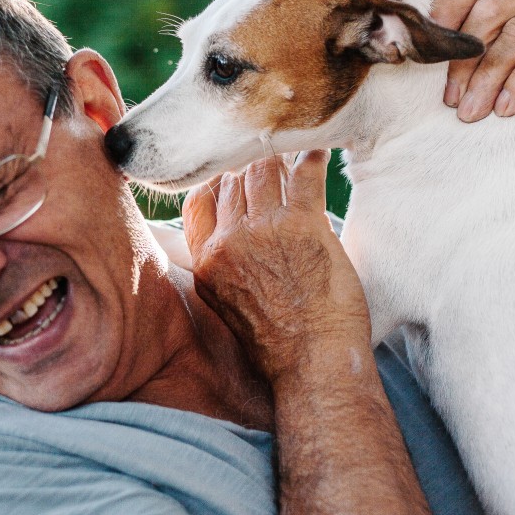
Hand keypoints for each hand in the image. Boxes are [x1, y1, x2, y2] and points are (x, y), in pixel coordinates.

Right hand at [182, 151, 369, 382]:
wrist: (312, 363)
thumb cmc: (276, 342)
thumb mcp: (224, 304)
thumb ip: (218, 265)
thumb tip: (223, 236)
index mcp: (208, 260)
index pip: (197, 200)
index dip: (215, 182)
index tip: (232, 177)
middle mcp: (231, 240)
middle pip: (232, 180)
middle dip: (251, 167)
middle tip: (271, 158)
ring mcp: (266, 229)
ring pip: (264, 169)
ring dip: (280, 159)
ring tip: (293, 152)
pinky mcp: (303, 225)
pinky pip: (304, 174)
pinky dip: (311, 159)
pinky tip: (317, 152)